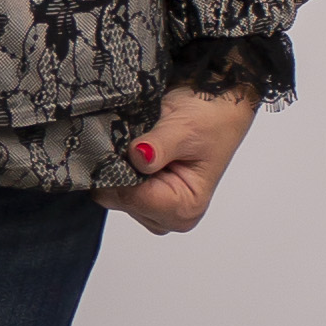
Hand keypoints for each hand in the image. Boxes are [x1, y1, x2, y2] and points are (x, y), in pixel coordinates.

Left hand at [97, 84, 258, 238]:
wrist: (214, 110)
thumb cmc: (210, 122)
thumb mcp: (186, 128)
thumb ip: (159, 146)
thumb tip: (138, 156)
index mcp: (184, 209)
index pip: (132, 199)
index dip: (122, 169)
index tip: (130, 144)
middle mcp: (168, 216)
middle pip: (117, 199)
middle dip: (120, 167)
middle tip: (138, 140)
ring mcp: (152, 209)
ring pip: (111, 192)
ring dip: (119, 164)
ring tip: (142, 143)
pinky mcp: (141, 198)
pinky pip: (112, 185)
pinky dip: (118, 164)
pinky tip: (135, 150)